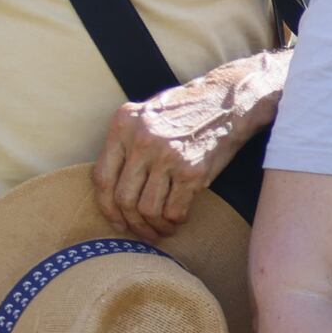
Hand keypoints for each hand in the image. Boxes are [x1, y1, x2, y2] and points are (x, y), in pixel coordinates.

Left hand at [94, 51, 278, 236]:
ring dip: (154, 226)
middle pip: (124, 198)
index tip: (116, 221)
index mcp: (124, 125)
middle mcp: (142, 140)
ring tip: (161, 229)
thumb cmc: (186, 110)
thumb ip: (126, 144)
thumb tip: (114, 192)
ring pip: (147, 209)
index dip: (107, 207)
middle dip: (132, 223)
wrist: (228, 100)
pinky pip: (174, 210)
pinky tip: (178, 219)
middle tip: (142, 232)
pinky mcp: (191, 171)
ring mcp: (167, 156)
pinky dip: (175, 221)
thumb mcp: (147, 116)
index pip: (102, 177)